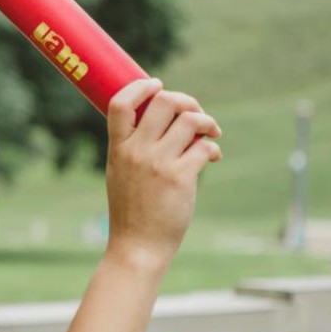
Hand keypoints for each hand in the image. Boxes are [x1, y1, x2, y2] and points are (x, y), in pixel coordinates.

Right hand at [104, 78, 221, 269]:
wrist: (137, 246)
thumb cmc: (131, 212)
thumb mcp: (119, 174)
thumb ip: (132, 147)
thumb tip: (161, 121)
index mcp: (118, 149)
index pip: (120, 103)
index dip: (141, 86)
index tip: (157, 85)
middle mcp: (136, 151)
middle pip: (164, 102)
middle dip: (187, 101)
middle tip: (195, 114)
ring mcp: (157, 163)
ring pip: (190, 120)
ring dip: (207, 122)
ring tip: (211, 133)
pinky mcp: (180, 177)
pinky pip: (204, 147)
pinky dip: (212, 148)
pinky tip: (212, 157)